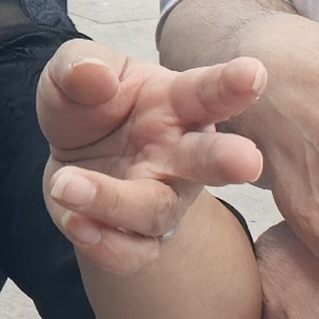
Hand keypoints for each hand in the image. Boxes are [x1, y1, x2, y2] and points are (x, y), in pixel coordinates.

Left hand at [38, 43, 264, 271]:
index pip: (206, 92)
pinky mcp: (138, 239)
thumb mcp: (74, 72)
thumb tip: (92, 75)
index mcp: (176, 103)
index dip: (231, 84)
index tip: (254, 73)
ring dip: (113, 201)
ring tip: (65, 184)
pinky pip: (131, 253)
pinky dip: (104, 244)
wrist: (67, 159)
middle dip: (227, 160)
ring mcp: (162, 200)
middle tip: (247, 161)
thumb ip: (80, 66)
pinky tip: (77, 224)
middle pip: (208, 161)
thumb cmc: (89, 105)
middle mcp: (180, 155)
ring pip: (155, 210)